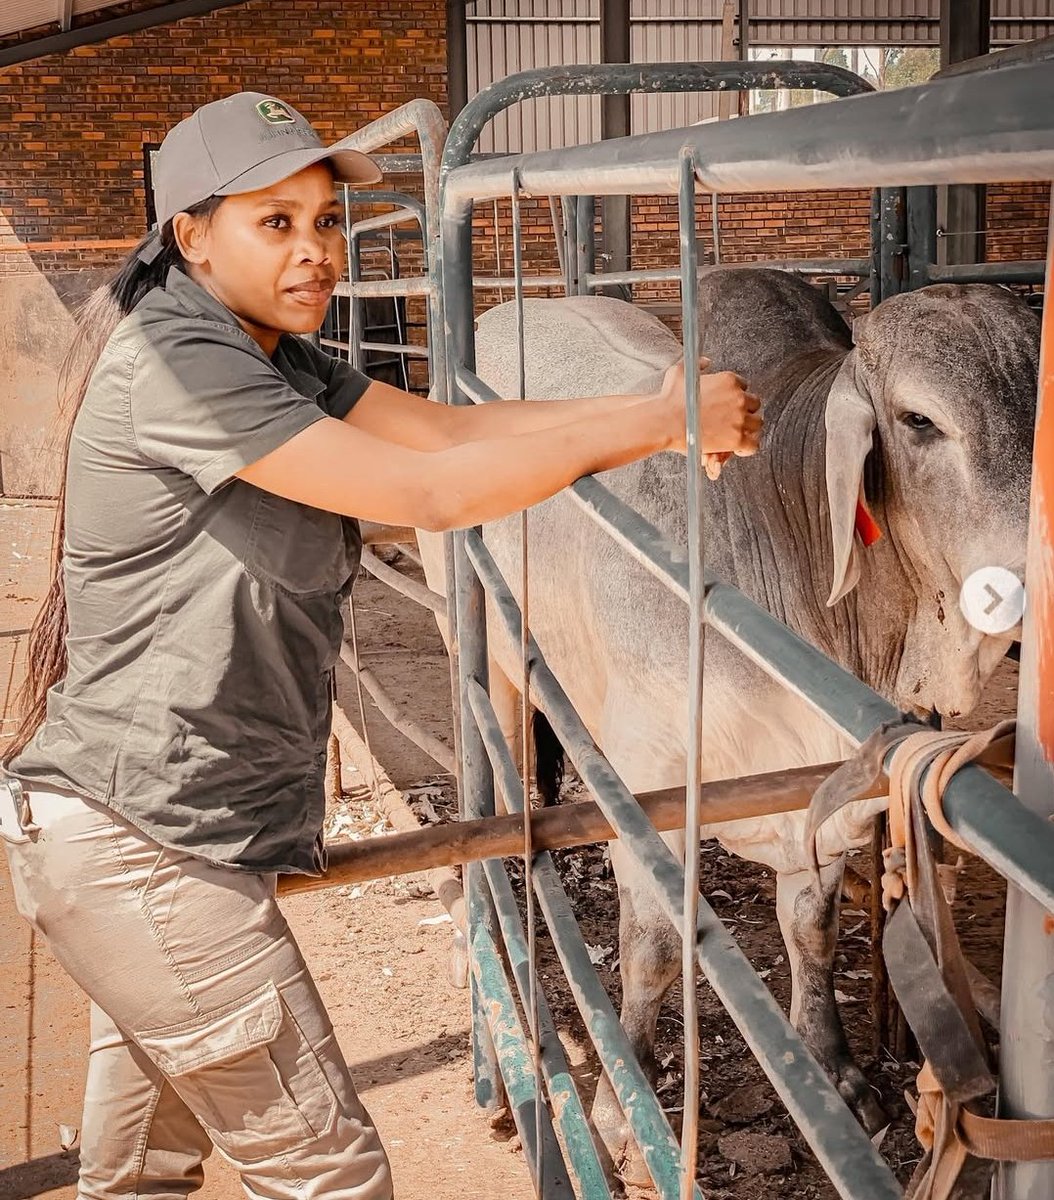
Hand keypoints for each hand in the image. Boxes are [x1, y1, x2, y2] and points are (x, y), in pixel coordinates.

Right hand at [658, 357, 761, 476]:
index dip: (736, 396)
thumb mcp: (680, 372)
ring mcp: (739, 418)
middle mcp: (739, 397)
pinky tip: (738, 448)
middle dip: (745, 411)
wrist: (664, 422)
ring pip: (757, 423)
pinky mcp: (737, 438)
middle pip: (754, 404)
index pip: (744, 387)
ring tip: (736, 434)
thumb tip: (705, 361)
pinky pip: (754, 444)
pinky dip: (748, 447)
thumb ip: (697, 364)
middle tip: (733, 419)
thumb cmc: (669, 399)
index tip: (728, 404)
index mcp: (729, 380)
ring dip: (748, 428)